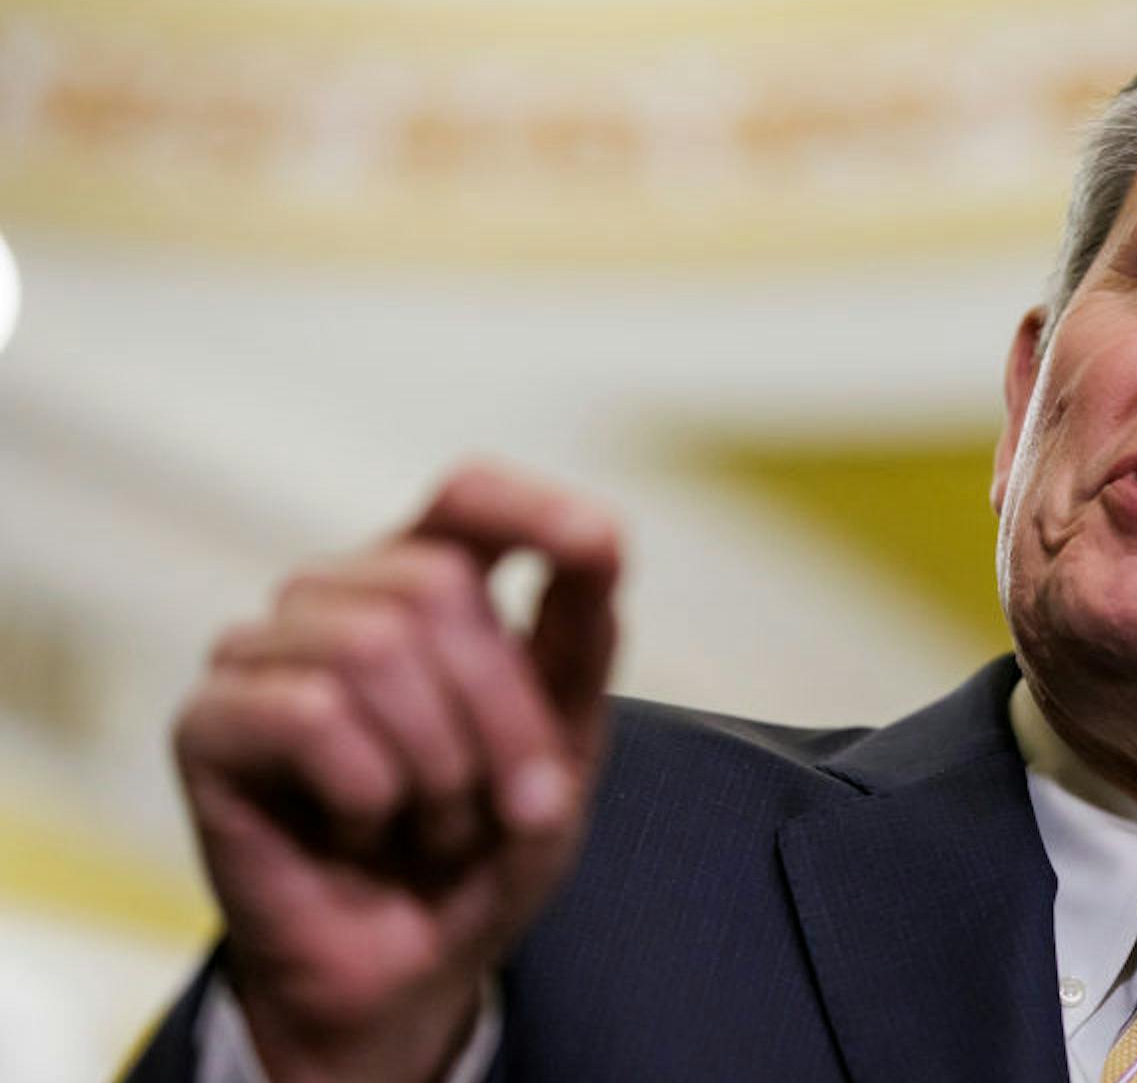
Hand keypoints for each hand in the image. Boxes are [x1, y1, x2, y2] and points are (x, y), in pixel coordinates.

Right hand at [173, 462, 621, 1082]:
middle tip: (511, 804)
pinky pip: (311, 714)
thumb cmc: (481, 846)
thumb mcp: (564, 746)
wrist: (408, 968)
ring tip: (431, 825)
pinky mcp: (207, 723)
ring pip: (374, 646)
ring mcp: (262, 653)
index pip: (466, 498)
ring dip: (438, 766)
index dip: (530, 507)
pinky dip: (368, 791)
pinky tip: (359, 830)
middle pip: (437, 586)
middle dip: (503, 713)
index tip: (600, 544)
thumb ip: (580, 641)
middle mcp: (339, 598)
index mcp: (428, 585)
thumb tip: (600, 538)